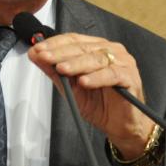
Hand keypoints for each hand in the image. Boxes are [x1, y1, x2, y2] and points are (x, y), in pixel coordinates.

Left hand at [27, 33, 155, 158]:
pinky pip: (111, 75)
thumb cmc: (99, 104)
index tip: (37, 50)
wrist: (119, 125)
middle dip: (60, 53)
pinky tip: (84, 82)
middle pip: (83, 48)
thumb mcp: (71, 88)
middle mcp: (111, 51)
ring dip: (76, 64)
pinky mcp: (130, 77)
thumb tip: (35, 55)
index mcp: (97, 48)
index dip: (54, 44)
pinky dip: (96, 78)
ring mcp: (123, 62)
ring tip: (61, 69)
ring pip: (96, 59)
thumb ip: (55, 71)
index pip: (73, 40)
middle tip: (44, 57)